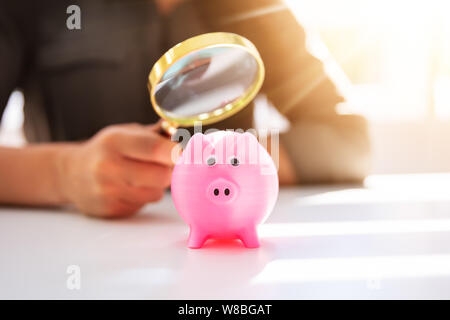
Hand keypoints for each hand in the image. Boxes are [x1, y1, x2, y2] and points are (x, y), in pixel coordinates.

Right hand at [58, 123, 176, 217]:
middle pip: (161, 176)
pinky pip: (144, 204)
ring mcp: (108, 192)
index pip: (153, 148)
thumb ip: (154, 134)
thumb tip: (179, 133)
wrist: (71, 174)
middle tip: (163, 164)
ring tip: (141, 175)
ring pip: (156, 193)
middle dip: (169, 170)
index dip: (175, 152)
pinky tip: (129, 187)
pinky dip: (143, 196)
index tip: (183, 152)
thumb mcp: (125, 133)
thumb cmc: (106, 150)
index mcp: (114, 142)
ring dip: (156, 185)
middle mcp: (109, 167)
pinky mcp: (111, 210)